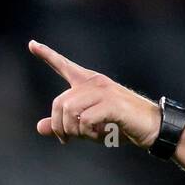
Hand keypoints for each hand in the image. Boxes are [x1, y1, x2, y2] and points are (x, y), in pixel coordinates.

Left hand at [29, 40, 161, 148]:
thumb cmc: (120, 126)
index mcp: (89, 83)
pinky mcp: (112, 104)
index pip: (64, 66)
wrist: (152, 128)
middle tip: (66, 140)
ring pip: (70, 112)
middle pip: (60, 103)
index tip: (32, 44)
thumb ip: (65, 125)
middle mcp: (94, 83)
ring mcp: (104, 91)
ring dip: (75, 131)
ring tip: (89, 136)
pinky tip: (102, 134)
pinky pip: (86, 120)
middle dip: (59, 126)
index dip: (47, 55)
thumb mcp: (88, 127)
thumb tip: (40, 127)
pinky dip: (90, 133)